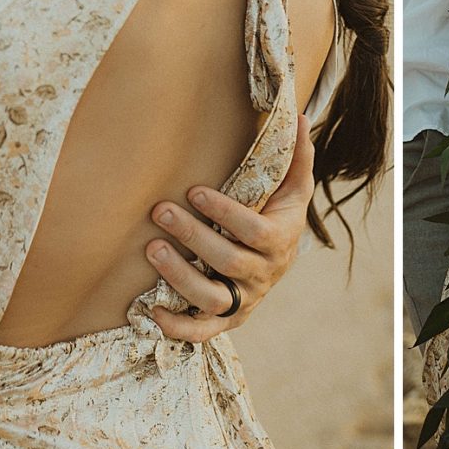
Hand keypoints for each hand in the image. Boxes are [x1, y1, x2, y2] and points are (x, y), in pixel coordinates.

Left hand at [144, 116, 314, 342]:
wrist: (278, 262)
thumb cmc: (279, 216)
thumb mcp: (294, 188)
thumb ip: (297, 156)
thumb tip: (297, 116)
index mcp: (280, 240)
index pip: (253, 230)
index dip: (224, 213)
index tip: (195, 191)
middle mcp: (264, 275)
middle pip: (229, 261)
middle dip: (193, 236)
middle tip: (161, 211)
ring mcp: (244, 300)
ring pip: (213, 298)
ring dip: (180, 276)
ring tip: (152, 249)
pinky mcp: (226, 320)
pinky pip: (202, 332)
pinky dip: (177, 327)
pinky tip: (151, 311)